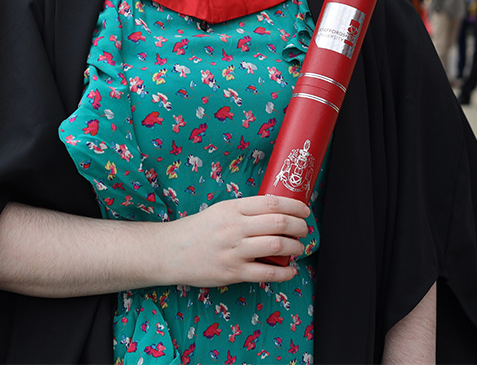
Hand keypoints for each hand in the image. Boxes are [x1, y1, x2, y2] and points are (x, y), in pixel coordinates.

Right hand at [158, 195, 309, 286]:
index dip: (294, 205)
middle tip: (305, 229)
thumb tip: (276, 213)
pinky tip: (290, 271)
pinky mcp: (233, 272)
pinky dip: (284, 273)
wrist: (171, 251)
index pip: (271, 203)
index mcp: (233, 208)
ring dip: (294, 247)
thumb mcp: (220, 210)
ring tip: (298, 248)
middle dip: (299, 226)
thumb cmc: (198, 229)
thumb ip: (245, 211)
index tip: (305, 210)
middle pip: (278, 223)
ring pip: (276, 246)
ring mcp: (234, 250)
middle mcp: (235, 227)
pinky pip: (266, 273)